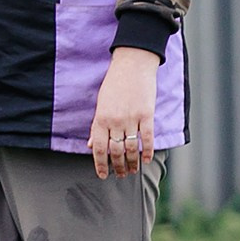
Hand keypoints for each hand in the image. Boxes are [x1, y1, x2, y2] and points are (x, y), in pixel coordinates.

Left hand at [89, 48, 159, 178]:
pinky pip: (148, 138)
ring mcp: (132, 118)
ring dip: (133, 162)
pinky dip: (148, 151)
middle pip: (116, 151)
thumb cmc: (114, 83)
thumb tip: (91, 145)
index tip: (103, 175)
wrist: (132, 65)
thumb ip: (97, 126)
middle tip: (121, 175)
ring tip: (133, 170)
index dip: (100, 164)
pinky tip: (147, 160)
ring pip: (132, 148)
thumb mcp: (101, 103)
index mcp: (101, 119)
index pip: (99, 149)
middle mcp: (115, 121)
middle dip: (118, 166)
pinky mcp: (147, 115)